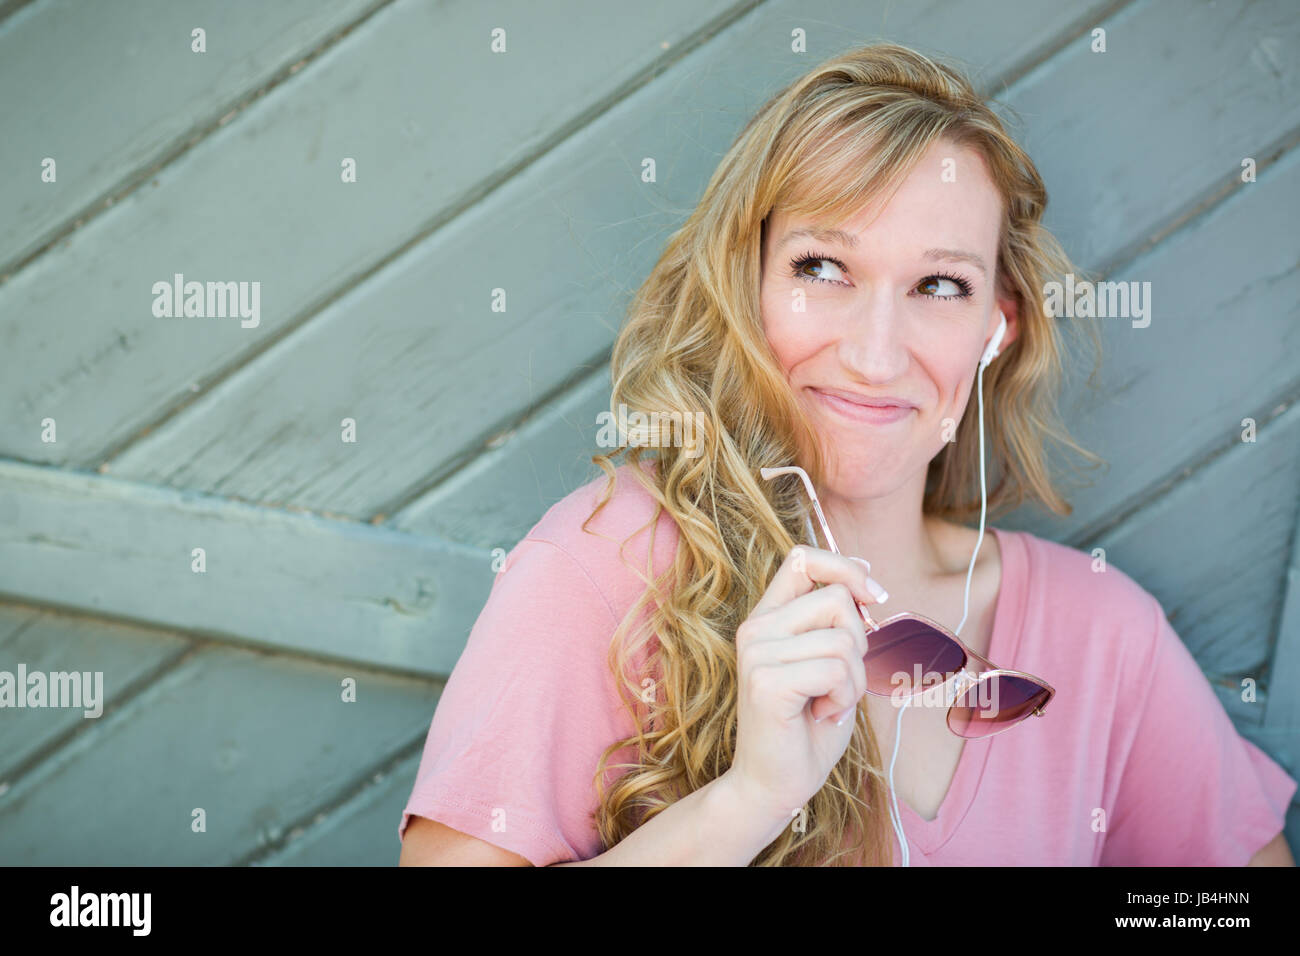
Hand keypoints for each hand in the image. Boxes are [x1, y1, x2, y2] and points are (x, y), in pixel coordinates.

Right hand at [725, 545, 888, 825]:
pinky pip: (835, 669)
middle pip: (836, 598)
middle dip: (859, 642)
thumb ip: (836, 624)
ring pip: (842, 639)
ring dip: (853, 679)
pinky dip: (845, 697)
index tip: (872, 596)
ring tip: (829, 703)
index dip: (843, 567)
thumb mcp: (828, 663)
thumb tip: (866, 583)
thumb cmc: (808, 726)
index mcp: (767, 618)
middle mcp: (755, 629)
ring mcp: (757, 653)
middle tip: (839, 682)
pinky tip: (823, 714)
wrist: (774, 786)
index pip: (801, 558)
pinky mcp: (766, 681)